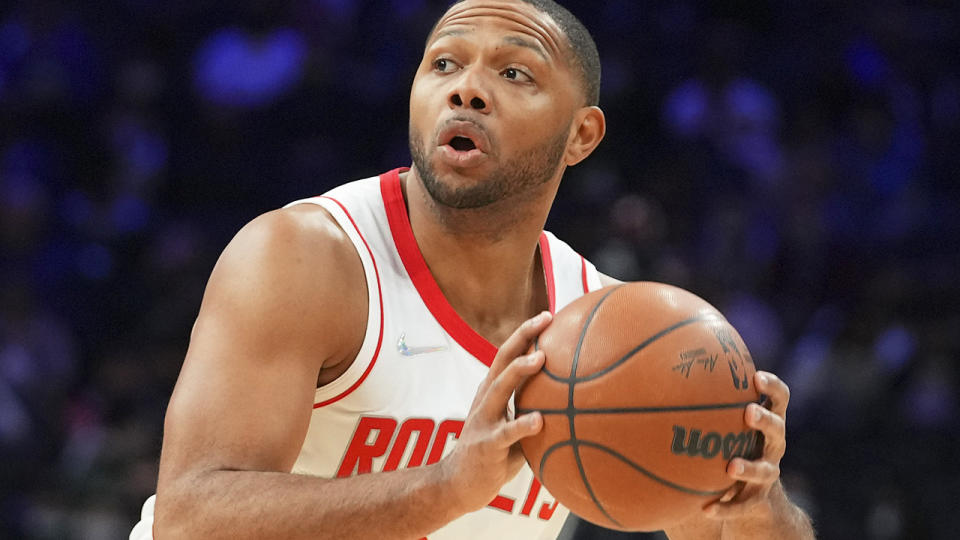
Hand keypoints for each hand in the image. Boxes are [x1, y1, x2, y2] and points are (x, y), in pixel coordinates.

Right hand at [438, 311, 550, 512]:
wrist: (457, 485)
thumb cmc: (493, 456)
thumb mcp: (514, 429)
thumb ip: (535, 413)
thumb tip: (575, 406)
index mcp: (492, 392)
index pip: (508, 355)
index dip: (525, 334)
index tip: (548, 315)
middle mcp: (486, 399)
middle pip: (502, 360)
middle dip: (522, 337)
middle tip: (545, 319)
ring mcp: (484, 420)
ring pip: (500, 388)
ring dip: (519, 371)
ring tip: (539, 358)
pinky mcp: (485, 444)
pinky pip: (506, 433)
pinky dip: (522, 425)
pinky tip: (540, 421)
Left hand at [704, 370, 788, 519]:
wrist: (757, 496)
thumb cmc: (737, 446)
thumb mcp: (730, 423)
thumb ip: (711, 400)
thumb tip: (670, 372)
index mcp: (768, 422)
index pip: (780, 399)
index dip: (773, 387)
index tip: (756, 377)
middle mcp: (774, 446)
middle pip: (778, 429)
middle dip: (765, 420)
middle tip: (748, 413)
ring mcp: (769, 473)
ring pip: (766, 470)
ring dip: (750, 468)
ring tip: (731, 467)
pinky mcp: (758, 500)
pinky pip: (744, 505)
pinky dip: (727, 508)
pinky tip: (707, 510)